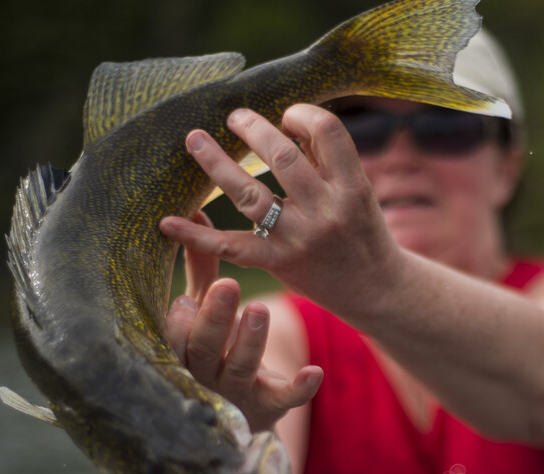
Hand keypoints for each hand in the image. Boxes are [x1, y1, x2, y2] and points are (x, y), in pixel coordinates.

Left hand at [158, 105, 402, 316]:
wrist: (375, 289)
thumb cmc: (362, 232)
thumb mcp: (358, 192)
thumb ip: (327, 159)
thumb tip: (287, 121)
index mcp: (352, 186)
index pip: (327, 131)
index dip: (301, 114)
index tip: (288, 118)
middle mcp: (326, 211)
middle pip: (281, 156)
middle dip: (252, 128)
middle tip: (234, 117)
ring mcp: (300, 238)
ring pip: (249, 194)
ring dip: (216, 163)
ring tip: (195, 139)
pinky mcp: (279, 262)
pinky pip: (231, 246)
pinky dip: (196, 235)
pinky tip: (167, 222)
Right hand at [165, 211, 321, 432]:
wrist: (241, 407)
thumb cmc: (217, 343)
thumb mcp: (207, 307)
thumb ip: (202, 266)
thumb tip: (195, 211)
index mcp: (186, 347)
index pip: (176, 335)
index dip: (181, 319)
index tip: (189, 295)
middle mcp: (206, 372)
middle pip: (204, 350)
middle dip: (215, 320)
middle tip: (231, 286)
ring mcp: (237, 391)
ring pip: (240, 369)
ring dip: (250, 341)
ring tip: (261, 309)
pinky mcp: (269, 405)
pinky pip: (284, 399)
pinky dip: (298, 387)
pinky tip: (315, 372)